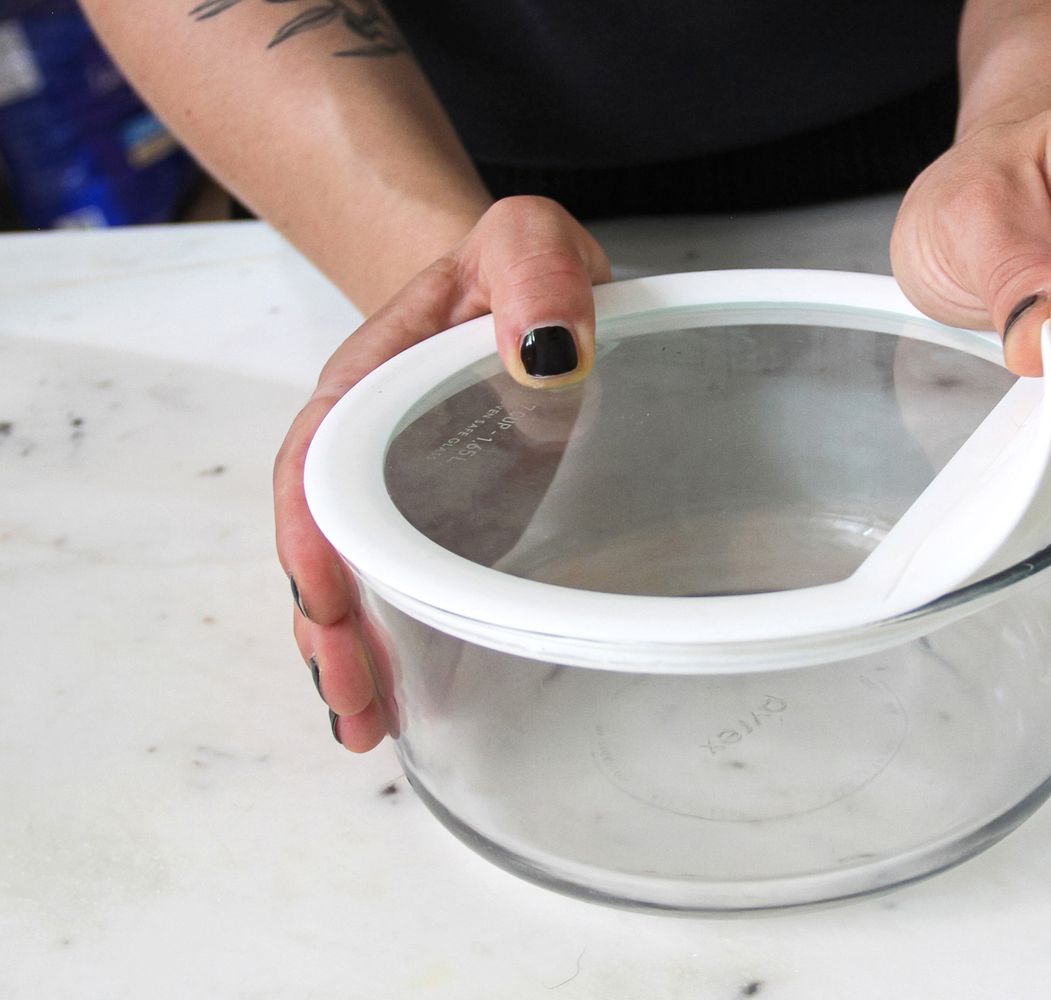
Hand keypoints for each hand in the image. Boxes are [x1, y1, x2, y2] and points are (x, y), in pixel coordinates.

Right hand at [273, 196, 610, 750]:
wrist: (521, 284)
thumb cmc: (516, 266)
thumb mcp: (528, 239)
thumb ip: (535, 272)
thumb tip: (547, 354)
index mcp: (370, 379)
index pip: (317, 460)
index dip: (315, 533)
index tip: (326, 599)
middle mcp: (370, 441)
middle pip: (322, 538)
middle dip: (326, 623)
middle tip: (353, 701)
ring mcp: (404, 486)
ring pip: (354, 572)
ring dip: (353, 650)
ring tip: (366, 726)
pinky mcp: (444, 517)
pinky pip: (400, 578)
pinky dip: (394, 638)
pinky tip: (405, 698)